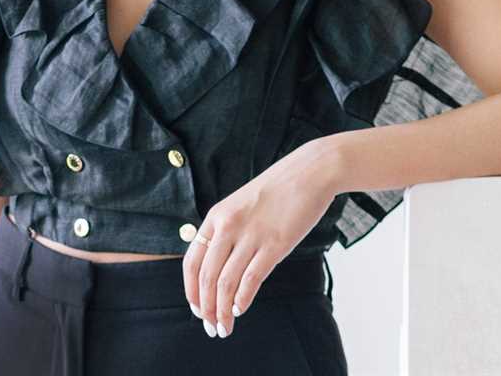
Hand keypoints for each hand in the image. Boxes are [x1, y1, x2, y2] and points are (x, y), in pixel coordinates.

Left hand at [182, 139, 336, 337]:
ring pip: (226, 283)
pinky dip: (242, 300)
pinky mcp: (275, 244)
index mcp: (216, 216)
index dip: (191, 291)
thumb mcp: (241, 205)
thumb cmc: (278, 190)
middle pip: (207, 277)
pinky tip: (240, 311)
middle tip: (210, 328)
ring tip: (224, 328)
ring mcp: (251, 235)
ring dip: (222, 311)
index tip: (197, 309)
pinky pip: (251, 279)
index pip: (192, 262)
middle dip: (206, 308)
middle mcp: (228, 226)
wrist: (310, 172)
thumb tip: (218, 266)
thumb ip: (228, 231)